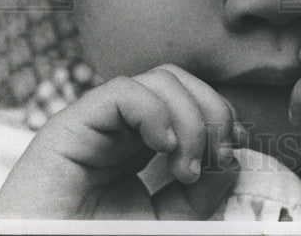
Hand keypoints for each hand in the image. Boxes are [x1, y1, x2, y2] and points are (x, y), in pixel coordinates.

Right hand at [0, 64, 240, 219]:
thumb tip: (231, 159)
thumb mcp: (164, 219)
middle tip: (217, 156)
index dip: (220, 116)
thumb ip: (200, 193)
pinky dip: (156, 112)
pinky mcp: (69, 125)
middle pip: (180, 82)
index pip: (190, 98)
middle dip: (212, 111)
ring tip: (187, 167)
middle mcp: (120, 125)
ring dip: (190, 117)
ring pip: (159, 80)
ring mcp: (95, 122)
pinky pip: (122, 92)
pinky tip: (165, 147)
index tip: (231, 153)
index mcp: (140, 142)